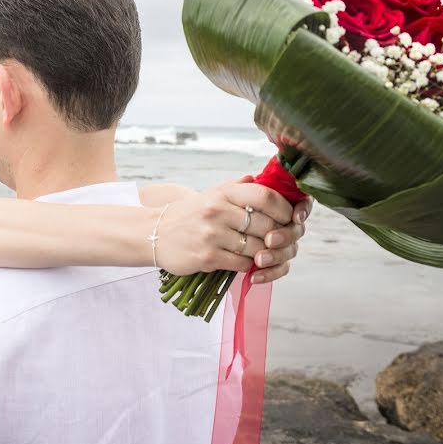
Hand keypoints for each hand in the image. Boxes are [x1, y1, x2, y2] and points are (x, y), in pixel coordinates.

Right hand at [153, 179, 306, 277]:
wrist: (153, 234)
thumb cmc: (187, 215)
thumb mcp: (210, 194)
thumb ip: (236, 187)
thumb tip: (261, 178)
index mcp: (222, 193)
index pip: (265, 196)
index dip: (284, 208)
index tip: (289, 217)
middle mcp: (217, 211)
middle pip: (266, 225)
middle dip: (278, 235)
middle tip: (279, 240)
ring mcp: (212, 235)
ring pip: (257, 247)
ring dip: (264, 253)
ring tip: (262, 252)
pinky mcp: (207, 257)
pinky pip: (242, 263)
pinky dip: (249, 264)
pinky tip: (245, 261)